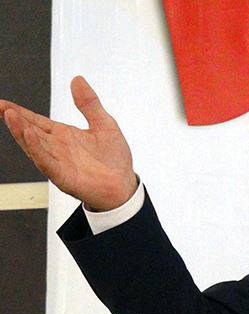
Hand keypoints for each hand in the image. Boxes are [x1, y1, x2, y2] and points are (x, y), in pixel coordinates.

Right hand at [0, 76, 136, 210]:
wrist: (124, 186)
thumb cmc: (114, 159)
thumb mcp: (105, 124)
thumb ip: (89, 103)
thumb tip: (77, 79)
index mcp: (64, 135)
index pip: (36, 120)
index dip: (19, 111)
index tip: (3, 103)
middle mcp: (57, 148)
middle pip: (29, 130)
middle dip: (13, 118)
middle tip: (0, 105)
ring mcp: (58, 162)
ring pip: (34, 145)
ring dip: (21, 130)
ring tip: (9, 115)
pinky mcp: (63, 175)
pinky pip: (46, 161)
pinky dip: (36, 149)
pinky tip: (28, 136)